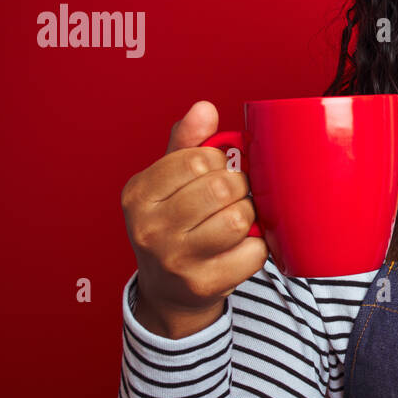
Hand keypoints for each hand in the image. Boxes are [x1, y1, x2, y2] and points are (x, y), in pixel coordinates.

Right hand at [120, 100, 266, 336]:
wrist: (168, 290)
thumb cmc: (174, 223)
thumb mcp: (168, 181)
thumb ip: (187, 143)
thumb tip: (204, 107)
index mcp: (139, 194)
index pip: (197, 160)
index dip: (218, 162)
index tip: (215, 172)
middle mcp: (149, 228)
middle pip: (222, 188)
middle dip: (238, 187)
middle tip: (234, 196)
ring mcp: (175, 259)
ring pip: (239, 219)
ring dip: (249, 216)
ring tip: (238, 219)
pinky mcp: (203, 284)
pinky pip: (254, 252)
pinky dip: (257, 247)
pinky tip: (241, 246)